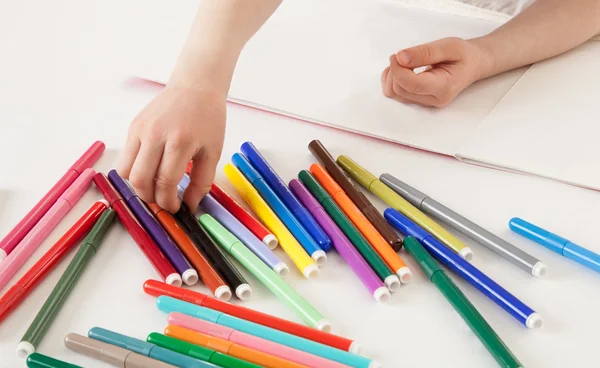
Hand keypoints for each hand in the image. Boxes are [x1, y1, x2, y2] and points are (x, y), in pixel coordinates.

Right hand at [117, 85, 225, 212]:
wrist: (195, 88)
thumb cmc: (208, 120)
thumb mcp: (213, 152)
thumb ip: (201, 182)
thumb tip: (190, 206)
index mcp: (180, 142)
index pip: (165, 182)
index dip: (168, 201)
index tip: (175, 208)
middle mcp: (156, 135)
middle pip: (140, 180)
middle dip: (150, 198)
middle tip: (163, 201)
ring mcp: (141, 130)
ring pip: (126, 171)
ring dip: (138, 186)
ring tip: (154, 187)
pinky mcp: (133, 127)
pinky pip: (125, 157)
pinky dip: (134, 170)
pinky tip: (150, 170)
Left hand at [381, 37, 489, 107]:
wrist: (472, 65)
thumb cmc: (463, 55)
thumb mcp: (449, 46)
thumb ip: (425, 52)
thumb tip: (401, 57)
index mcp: (444, 87)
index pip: (411, 84)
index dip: (397, 69)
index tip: (396, 55)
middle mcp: (433, 100)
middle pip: (400, 89)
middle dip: (394, 71)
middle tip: (401, 56)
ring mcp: (425, 103)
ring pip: (395, 93)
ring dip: (391, 76)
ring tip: (402, 62)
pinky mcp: (418, 101)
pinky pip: (395, 94)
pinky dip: (391, 80)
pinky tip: (400, 70)